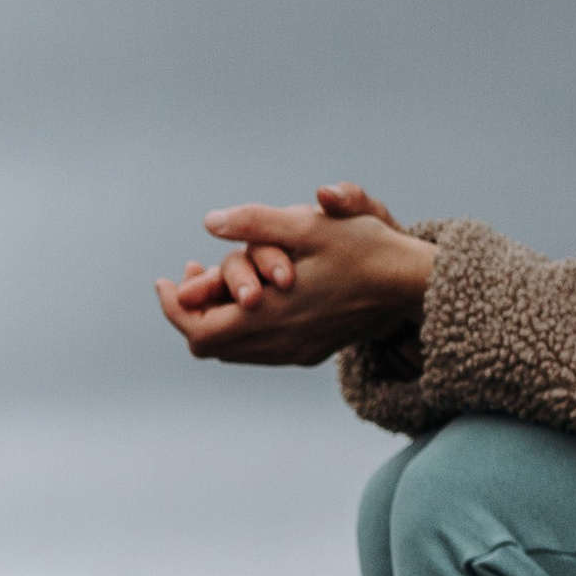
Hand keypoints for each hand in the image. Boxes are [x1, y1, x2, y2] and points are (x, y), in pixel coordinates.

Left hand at [155, 182, 434, 367]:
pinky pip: (257, 350)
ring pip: (232, 351)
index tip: (165, 282)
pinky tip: (248, 296)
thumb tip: (210, 221)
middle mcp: (276, 344)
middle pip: (209, 345)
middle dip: (192, 312)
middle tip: (188, 276)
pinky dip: (241, 326)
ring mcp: (292, 354)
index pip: (198, 330)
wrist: (410, 286)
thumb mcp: (309, 225)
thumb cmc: (364, 249)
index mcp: (270, 318)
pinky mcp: (306, 354)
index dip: (173, 309)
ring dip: (217, 319)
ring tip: (212, 281)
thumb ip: (257, 224)